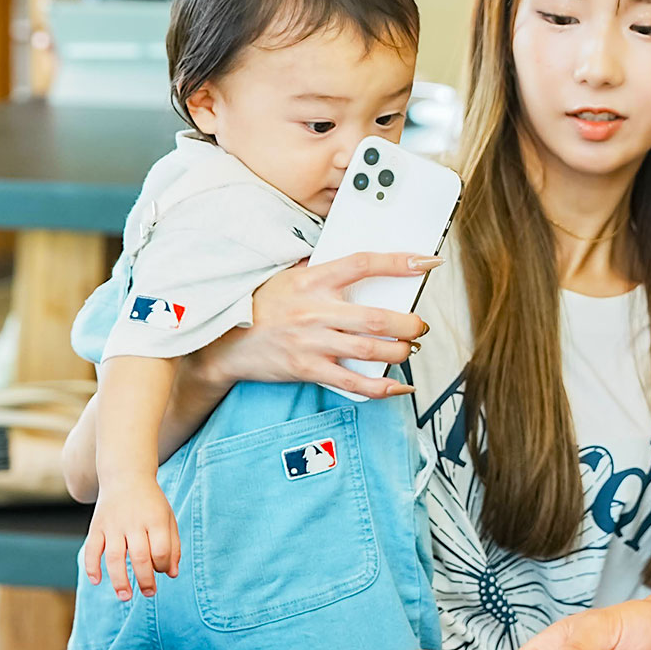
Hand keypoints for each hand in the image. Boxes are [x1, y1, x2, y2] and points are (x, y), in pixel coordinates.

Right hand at [83, 476, 178, 598]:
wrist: (126, 477)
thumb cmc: (151, 503)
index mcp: (156, 520)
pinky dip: (92, 566)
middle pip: (139, 556)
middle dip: (145, 579)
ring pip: (114, 556)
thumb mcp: (168, 518)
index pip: (160, 550)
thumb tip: (172, 574)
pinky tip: (97, 581)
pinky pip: (92, 549)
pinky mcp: (96, 527)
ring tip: (125, 596)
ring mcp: (113, 525)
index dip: (162, 566)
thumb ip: (173, 545)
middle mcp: (133, 523)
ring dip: (119, 579)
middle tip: (150, 593)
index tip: (163, 572)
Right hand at [199, 253, 436, 400]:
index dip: (399, 262)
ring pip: (371, 350)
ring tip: (409, 348)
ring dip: (400, 351)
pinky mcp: (308, 369)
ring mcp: (312, 342)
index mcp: (312, 279)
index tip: (427, 262)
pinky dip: (382, 387)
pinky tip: (399, 385)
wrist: (223, 342)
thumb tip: (366, 269)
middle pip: (377, 317)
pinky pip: (354, 382)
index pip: (364, 264)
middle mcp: (315, 311)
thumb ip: (325, 272)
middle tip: (421, 325)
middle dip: (409, 323)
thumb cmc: (262, 305)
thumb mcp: (290, 276)